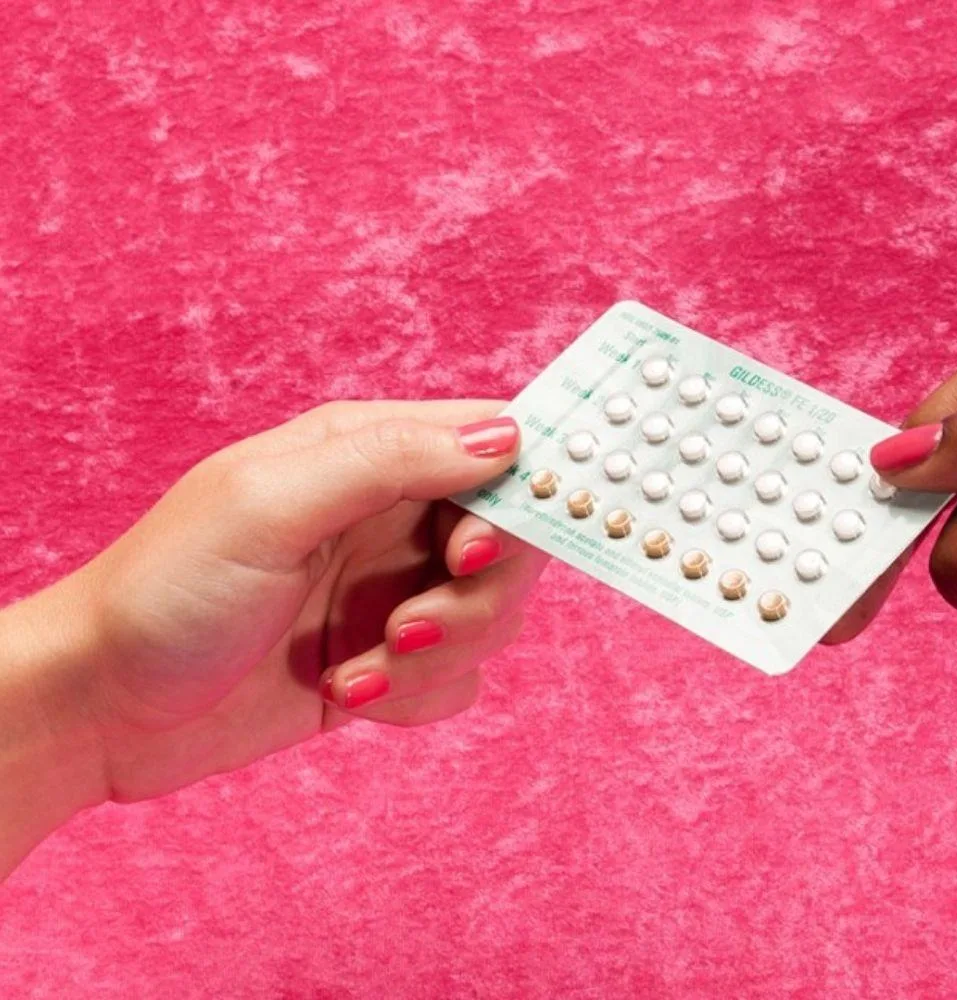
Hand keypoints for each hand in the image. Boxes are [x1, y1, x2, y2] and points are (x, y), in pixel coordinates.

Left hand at [2, 400, 544, 871]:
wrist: (102, 712)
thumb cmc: (164, 593)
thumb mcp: (269, 507)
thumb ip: (390, 461)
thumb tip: (508, 436)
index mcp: (367, 452)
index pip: (495, 443)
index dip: (516, 497)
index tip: (471, 552)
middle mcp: (392, 516)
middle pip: (511, 543)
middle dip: (474, 599)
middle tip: (404, 626)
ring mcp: (393, 588)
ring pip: (494, 616)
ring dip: (439, 655)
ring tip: (358, 671)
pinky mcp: (388, 659)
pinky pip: (460, 678)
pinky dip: (417, 696)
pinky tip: (348, 693)